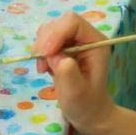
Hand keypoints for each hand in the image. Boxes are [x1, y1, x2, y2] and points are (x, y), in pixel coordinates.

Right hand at [32, 13, 114, 131]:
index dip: (56, 34)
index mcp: (95, 42)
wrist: (87, 112)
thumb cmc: (86, 104)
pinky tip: (45, 69)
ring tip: (44, 69)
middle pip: (59, 23)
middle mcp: (85, 37)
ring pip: (49, 30)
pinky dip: (40, 53)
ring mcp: (73, 41)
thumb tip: (56, 56)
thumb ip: (68, 73)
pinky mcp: (62, 47)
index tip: (45, 54)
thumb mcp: (77, 93)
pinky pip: (44, 40)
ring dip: (41, 48)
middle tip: (42, 65)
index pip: (73, 22)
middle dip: (45, 41)